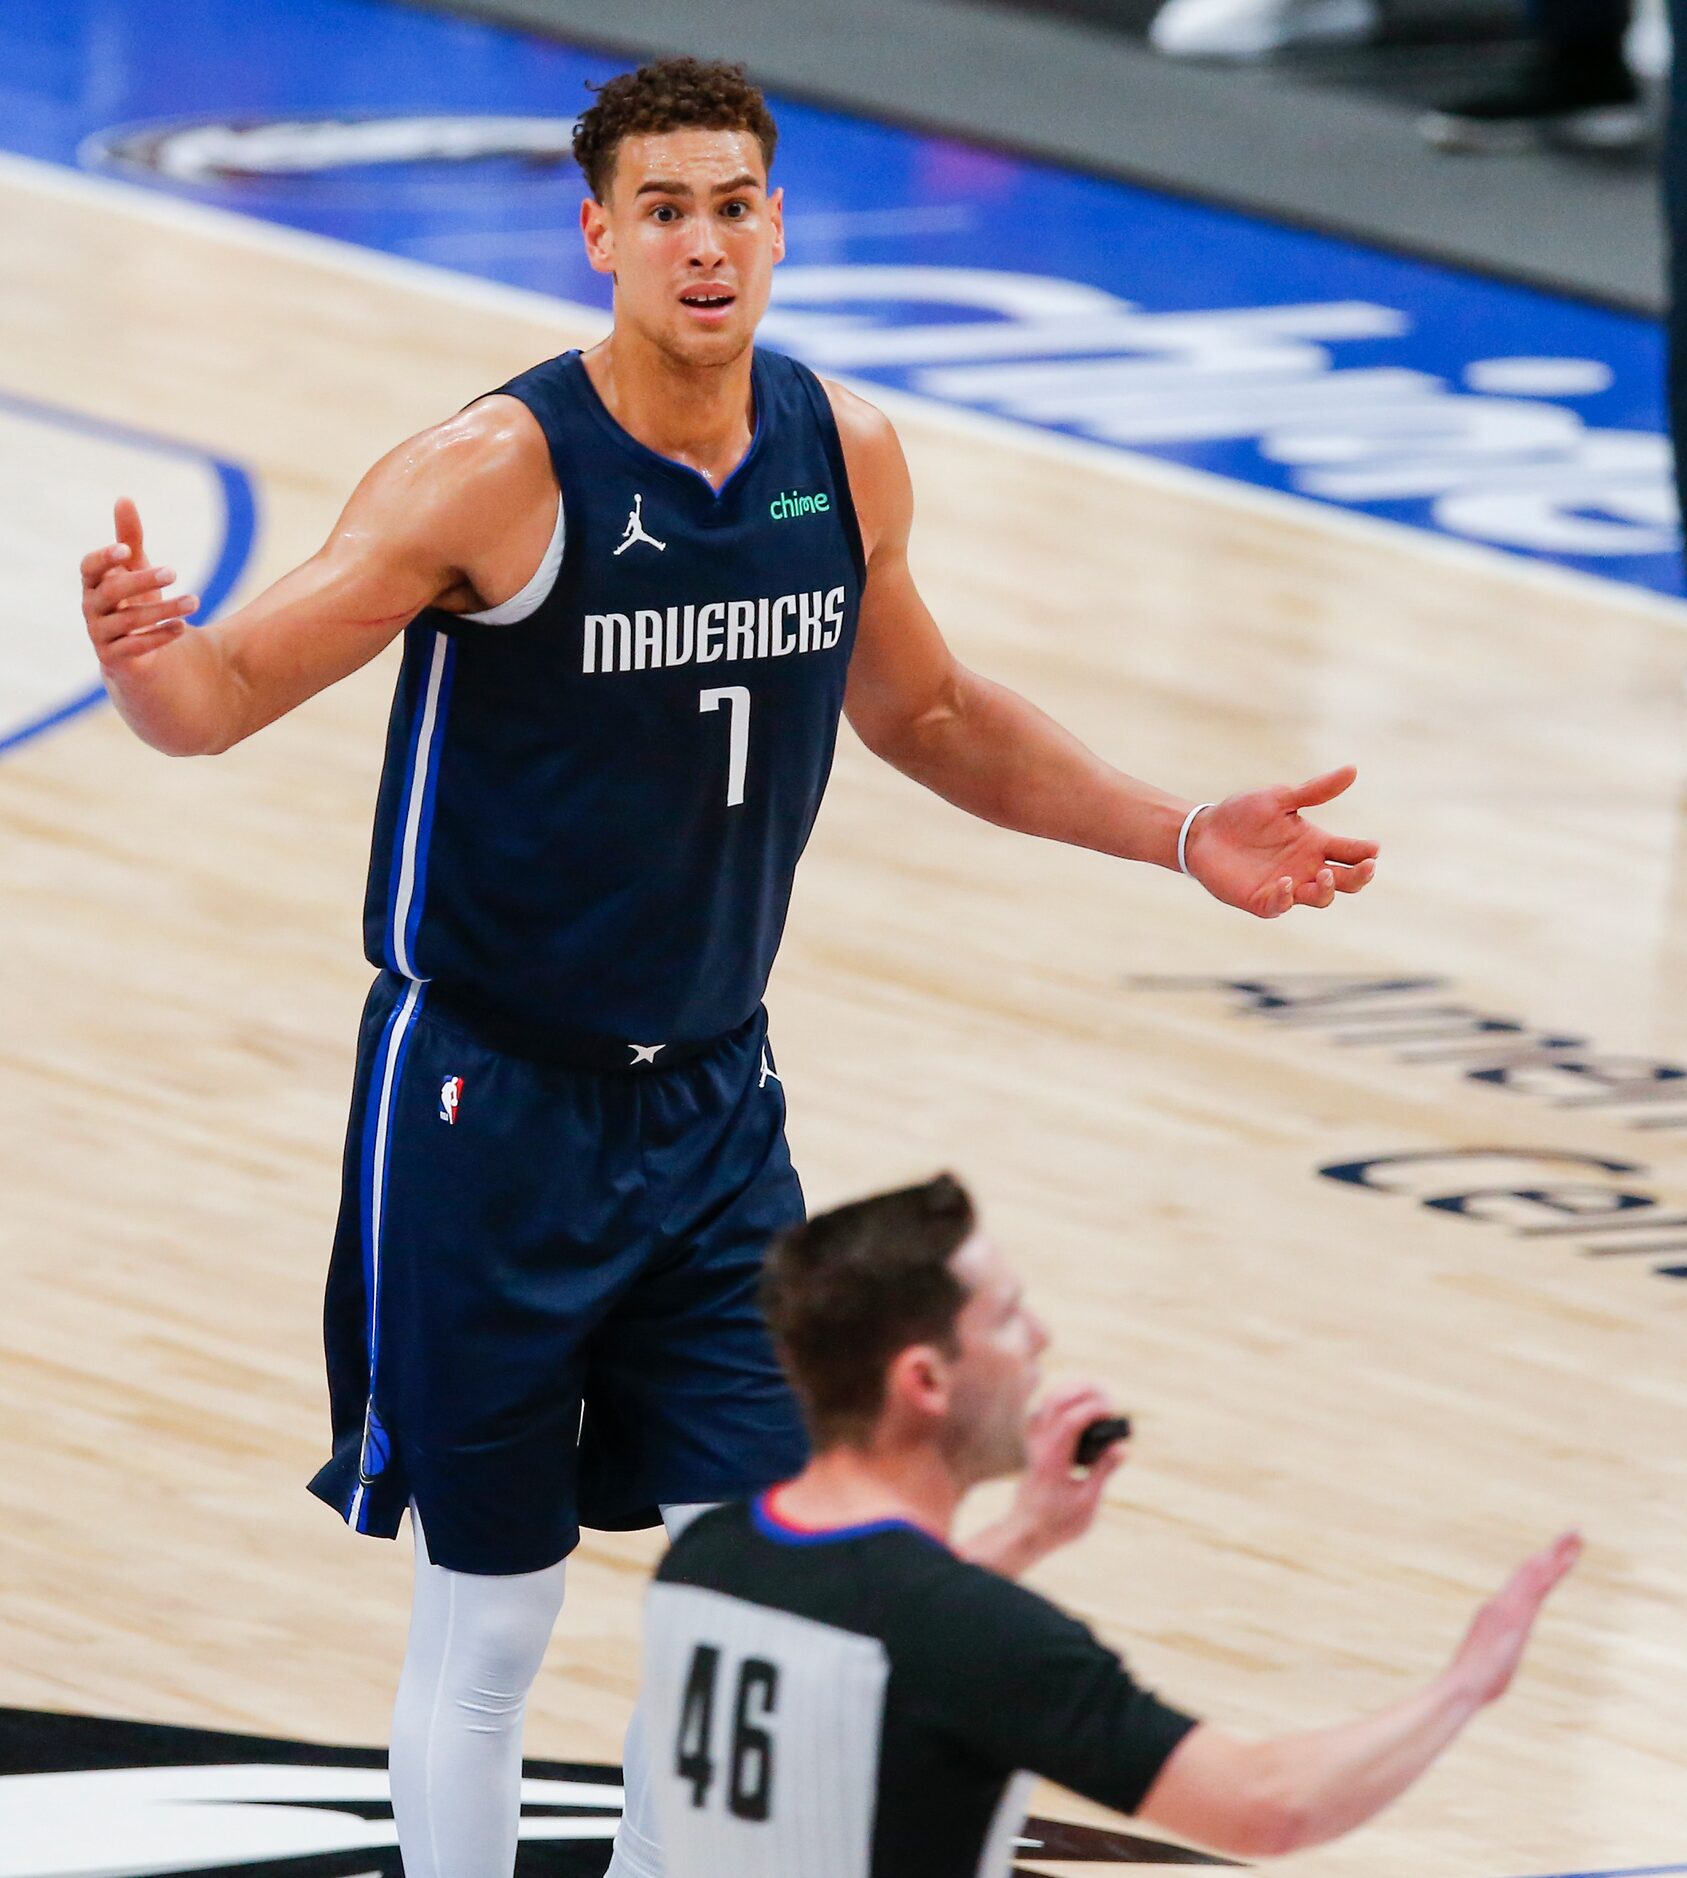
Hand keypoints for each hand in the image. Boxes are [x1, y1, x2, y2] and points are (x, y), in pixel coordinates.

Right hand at [81, 498, 200, 672]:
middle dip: (143, 580)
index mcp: (93, 584)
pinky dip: (159, 636)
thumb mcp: (136, 569)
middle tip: (175, 571)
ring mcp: (100, 636)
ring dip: (163, 609)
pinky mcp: (114, 660)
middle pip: (111, 592)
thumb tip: (124, 498)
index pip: (89, 567)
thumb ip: (130, 538)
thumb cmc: (134, 602)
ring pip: (128, 621)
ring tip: (195, 601)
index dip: (104, 558)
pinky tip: (182, 626)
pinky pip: (135, 647)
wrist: (135, 656)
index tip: (126, 549)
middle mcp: (91, 609)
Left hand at [981, 1383, 1128, 1576]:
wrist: (1026, 1530)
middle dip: (1084, 1390)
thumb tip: (1122, 1448)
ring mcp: (1034, 1442)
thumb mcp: (1086, 1502)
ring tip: (1098, 1394)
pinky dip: (1064, 1400)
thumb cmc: (1057, 1522)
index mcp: (1053, 1459)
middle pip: (1056, 1400)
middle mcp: (1040, 1445)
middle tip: (1108, 1397)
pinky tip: (1080, 1405)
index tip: (1112, 1411)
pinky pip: (1045, 1410)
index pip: (1070, 1420)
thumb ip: (1103, 1472)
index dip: (1093, 1409)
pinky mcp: (1034, 1443)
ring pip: (1049, 1401)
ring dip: (1073, 1391)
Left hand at [1183, 766, 1377, 918]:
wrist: (1203, 831)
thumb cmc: (1243, 813)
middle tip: (1367, 866)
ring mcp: (1286, 886)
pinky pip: (1280, 905)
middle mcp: (1307, 868)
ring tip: (1325, 873)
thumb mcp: (1281, 798)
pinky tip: (1284, 882)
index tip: (1373, 848)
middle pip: (1347, 881)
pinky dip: (1285, 897)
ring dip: (1327, 889)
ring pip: (1321, 898)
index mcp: (1316, 844)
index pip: (1352, 853)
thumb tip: (1353, 769)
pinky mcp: (1262, 899)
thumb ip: (1315, 790)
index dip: (1366, 853)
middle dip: (1360, 876)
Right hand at [1447, 1531, 1581, 1707]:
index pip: (1527, 1583)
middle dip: (1555, 1550)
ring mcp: (1510, 1606)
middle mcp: (1505, 1603)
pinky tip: (1568, 1559)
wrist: (1466, 1685)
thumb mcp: (1492, 1665)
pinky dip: (1554, 1570)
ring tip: (1577, 1535)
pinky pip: (1538, 1585)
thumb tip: (1497, 1662)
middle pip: (1533, 1570)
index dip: (1545, 1566)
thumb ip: (1498, 1654)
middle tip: (1576, 1531)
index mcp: (1499, 1612)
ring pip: (1538, 1572)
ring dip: (1558, 1552)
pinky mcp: (1516, 1614)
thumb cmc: (1476, 1683)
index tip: (1560, 1550)